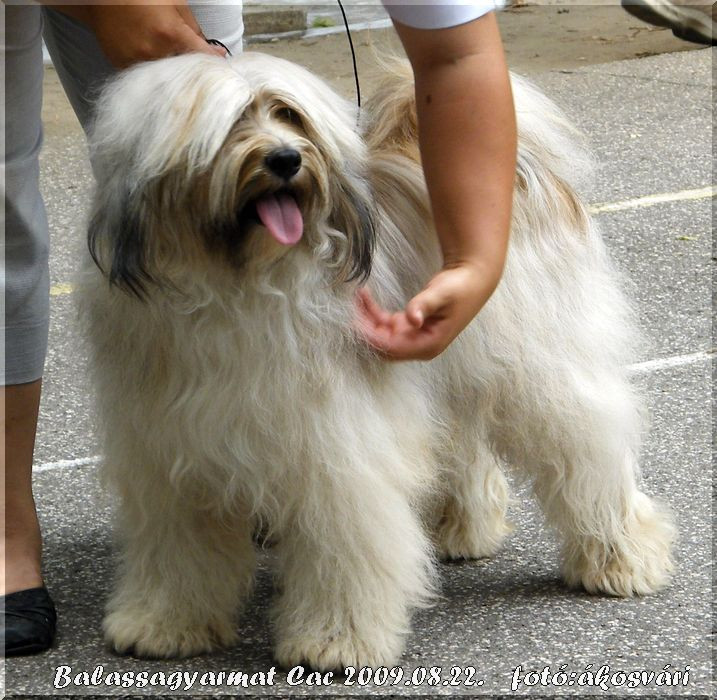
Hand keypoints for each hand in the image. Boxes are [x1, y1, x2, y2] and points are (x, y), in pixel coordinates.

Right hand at [70, 2, 225, 68]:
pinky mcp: (122, 66)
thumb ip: (195, 30)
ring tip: (174, 65)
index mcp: (170, 33)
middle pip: (185, 75)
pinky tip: (154, 62)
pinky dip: (154, 75)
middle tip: (199, 69)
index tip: (222, 70)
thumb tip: (215, 53)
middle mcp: (153, 51)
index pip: (203, 60)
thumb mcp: (174, 4)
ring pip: (166, 80)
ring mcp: (136, 61)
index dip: (216, 66)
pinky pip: (146, 78)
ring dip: (175, 76)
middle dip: (194, 73)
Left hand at [355, 262, 497, 360]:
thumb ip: (424, 305)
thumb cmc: (461, 287)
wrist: (473, 278)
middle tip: (352, 307)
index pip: (392, 348)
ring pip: (381, 335)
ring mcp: (414, 337)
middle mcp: (420, 346)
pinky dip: (374, 313)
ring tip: (358, 296)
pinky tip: (365, 297)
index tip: (356, 320)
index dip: (372, 336)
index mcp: (429, 344)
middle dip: (365, 329)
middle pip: (383, 346)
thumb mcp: (442, 294)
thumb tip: (412, 319)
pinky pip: (386, 325)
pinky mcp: (411, 327)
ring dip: (367, 318)